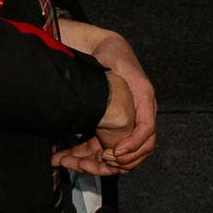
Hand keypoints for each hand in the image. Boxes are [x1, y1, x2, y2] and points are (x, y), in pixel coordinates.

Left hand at [55, 19, 157, 171]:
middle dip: (115, 162)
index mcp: (144, 99)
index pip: (146, 130)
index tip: (115, 151)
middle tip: (92, 163)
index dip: (133, 144)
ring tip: (72, 163)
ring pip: (117, 155)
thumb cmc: (113, 53)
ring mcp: (126, 123)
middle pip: (136, 150)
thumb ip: (119, 78)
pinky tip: (65, 157)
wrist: (105, 49)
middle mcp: (139, 115)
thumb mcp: (117, 62)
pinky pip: (102, 148)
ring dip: (96, 164)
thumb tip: (114, 101)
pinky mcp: (110, 128)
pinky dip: (86, 156)